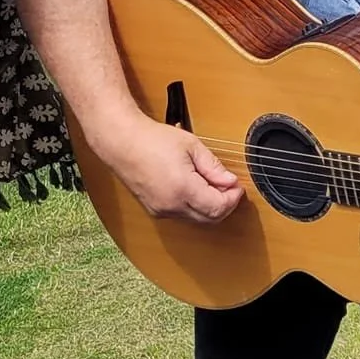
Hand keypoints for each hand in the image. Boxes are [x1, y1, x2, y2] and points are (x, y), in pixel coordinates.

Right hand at [99, 114, 242, 223]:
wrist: (122, 142)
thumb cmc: (152, 139)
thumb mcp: (191, 146)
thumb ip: (214, 167)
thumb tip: (230, 181)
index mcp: (183, 189)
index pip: (218, 207)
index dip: (233, 198)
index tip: (237, 187)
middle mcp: (171, 206)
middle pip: (210, 219)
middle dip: (224, 205)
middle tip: (229, 187)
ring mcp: (161, 211)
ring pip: (197, 219)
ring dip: (210, 207)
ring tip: (212, 184)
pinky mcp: (155, 210)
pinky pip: (183, 216)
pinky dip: (195, 207)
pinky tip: (196, 189)